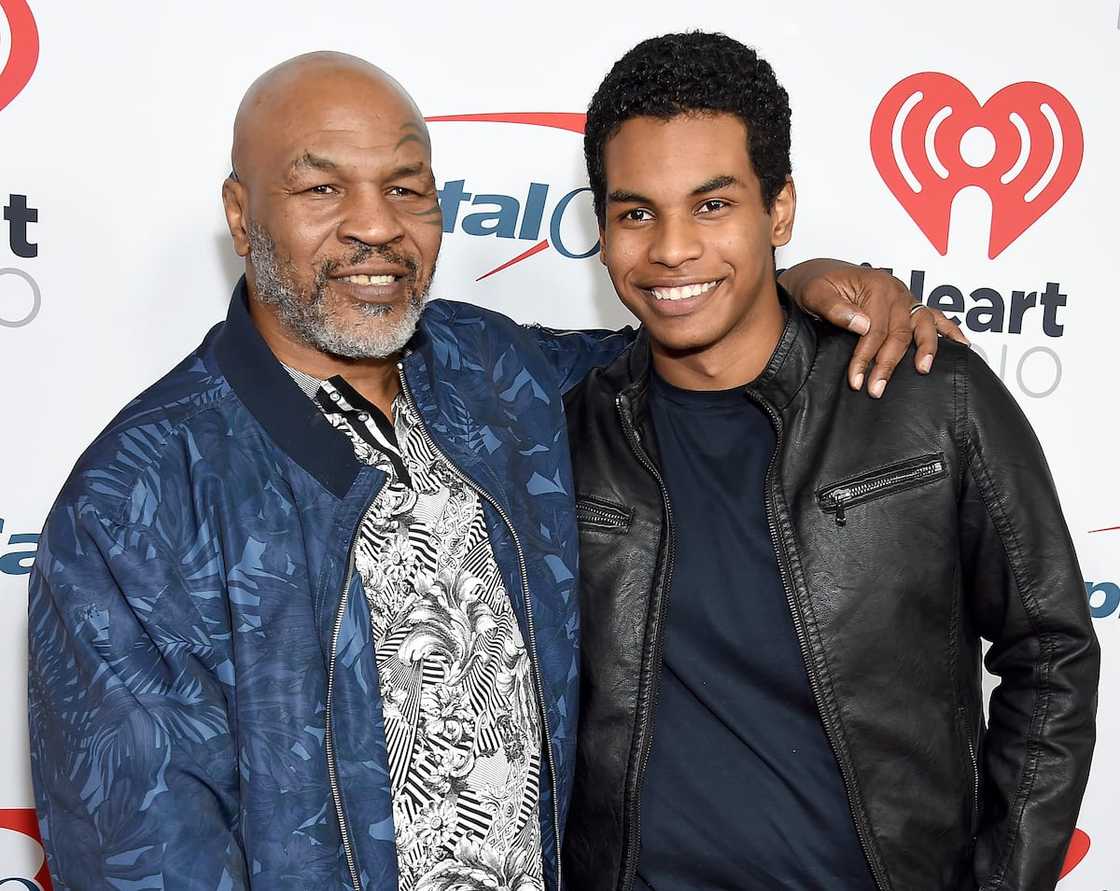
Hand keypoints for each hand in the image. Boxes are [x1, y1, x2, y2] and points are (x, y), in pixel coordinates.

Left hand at [779, 259, 968, 396]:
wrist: (817, 275)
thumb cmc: (814, 285)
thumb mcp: (815, 294)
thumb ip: (835, 308)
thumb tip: (863, 325)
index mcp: (876, 286)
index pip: (875, 329)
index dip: (866, 357)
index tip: (856, 380)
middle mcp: (896, 290)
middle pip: (900, 332)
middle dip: (888, 364)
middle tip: (876, 389)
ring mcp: (905, 297)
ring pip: (923, 325)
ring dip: (925, 349)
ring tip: (923, 370)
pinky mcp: (908, 305)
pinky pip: (934, 317)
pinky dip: (949, 331)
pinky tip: (962, 346)